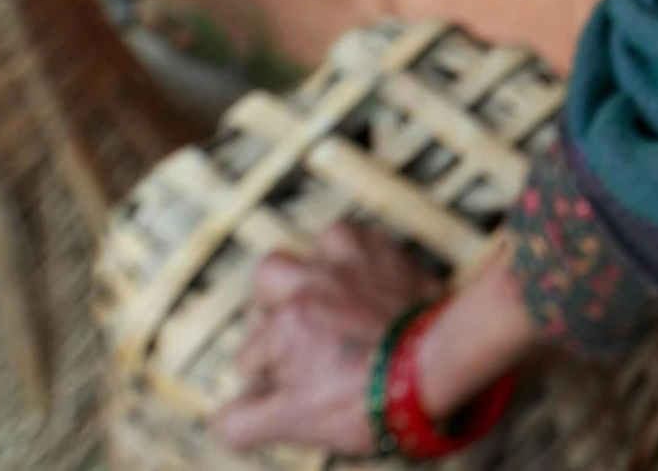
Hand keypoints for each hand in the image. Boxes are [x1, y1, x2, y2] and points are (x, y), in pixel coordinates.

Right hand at [213, 222, 436, 453]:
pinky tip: (364, 270)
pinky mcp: (389, 255)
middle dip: (272, 303)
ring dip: (316, 266)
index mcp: (283, 330)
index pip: (249, 357)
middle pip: (267, 277)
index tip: (290, 392)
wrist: (438, 363)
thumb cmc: (367, 398)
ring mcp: (351, 266)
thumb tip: (219, 417)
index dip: (265, 380)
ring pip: (316, 245)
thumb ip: (245, 422)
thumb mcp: (296, 423)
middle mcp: (309, 288)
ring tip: (328, 292)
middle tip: (296, 331)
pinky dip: (357, 249)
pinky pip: (361, 233)